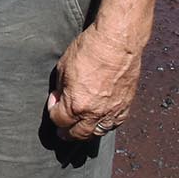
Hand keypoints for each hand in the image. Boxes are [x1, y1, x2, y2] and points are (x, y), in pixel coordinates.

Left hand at [46, 21, 140, 141]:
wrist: (117, 43)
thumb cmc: (89, 50)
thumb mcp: (63, 67)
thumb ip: (60, 87)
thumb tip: (59, 97)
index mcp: (76, 104)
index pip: (59, 120)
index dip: (53, 112)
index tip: (54, 103)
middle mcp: (94, 113)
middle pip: (78, 134)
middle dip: (67, 133)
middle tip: (62, 132)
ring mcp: (112, 112)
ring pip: (97, 133)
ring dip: (86, 133)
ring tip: (79, 130)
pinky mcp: (125, 107)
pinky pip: (113, 125)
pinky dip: (104, 126)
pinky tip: (99, 122)